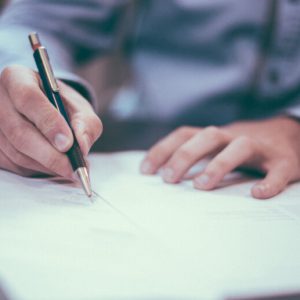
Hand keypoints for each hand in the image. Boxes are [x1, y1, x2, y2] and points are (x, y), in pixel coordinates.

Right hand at [0, 65, 101, 177]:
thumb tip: (82, 147)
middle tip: (72, 167)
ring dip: (47, 165)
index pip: (28, 98)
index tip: (68, 143)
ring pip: (17, 152)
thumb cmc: (63, 106)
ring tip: (70, 168)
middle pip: (19, 131)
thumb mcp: (79, 108)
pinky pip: (15, 165)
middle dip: (50, 154)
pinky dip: (38, 170)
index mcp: (18, 78)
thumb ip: (85, 124)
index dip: (49, 123)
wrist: (47, 111)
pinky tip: (55, 167)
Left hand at [141, 117, 299, 198]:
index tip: (145, 170)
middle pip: (207, 136)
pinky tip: (257, 195)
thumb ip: (195, 155)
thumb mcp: (217, 146)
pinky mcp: (284, 161)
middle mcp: (234, 136)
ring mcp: (260, 147)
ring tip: (201, 186)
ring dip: (219, 165)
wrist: (289, 135)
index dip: (163, 149)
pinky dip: (268, 183)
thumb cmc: (244, 146)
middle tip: (168, 179)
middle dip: (185, 155)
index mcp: (216, 136)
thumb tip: (163, 173)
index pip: (184, 135)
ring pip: (240, 147)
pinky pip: (278, 170)